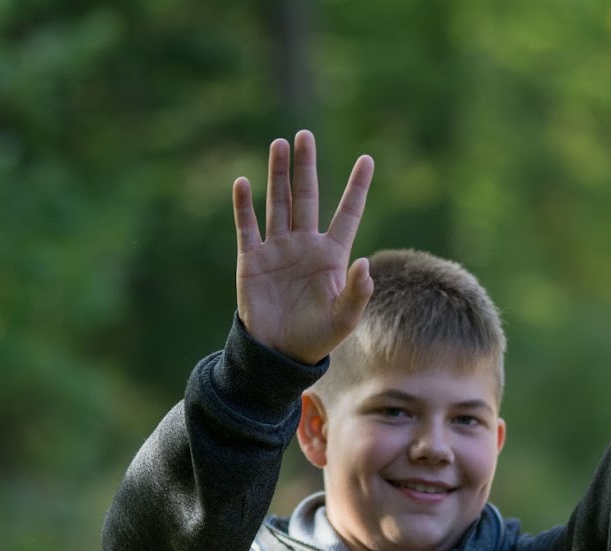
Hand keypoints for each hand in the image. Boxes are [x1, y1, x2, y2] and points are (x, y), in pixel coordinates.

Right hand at [233, 131, 374, 364]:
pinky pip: (247, 226)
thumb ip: (357, 293)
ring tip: (279, 145)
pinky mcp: (252, 259)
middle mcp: (305, 245)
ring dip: (278, 175)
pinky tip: (243, 182)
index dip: (357, 187)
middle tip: (305, 136)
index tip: (367, 159)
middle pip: (307, 196)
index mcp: (331, 255)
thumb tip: (364, 264)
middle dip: (306, 166)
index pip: (348, 213)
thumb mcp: (344, 319)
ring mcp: (277, 249)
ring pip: (278, 203)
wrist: (278, 354)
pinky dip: (244, 205)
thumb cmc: (317, 338)